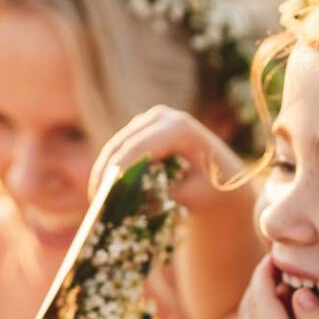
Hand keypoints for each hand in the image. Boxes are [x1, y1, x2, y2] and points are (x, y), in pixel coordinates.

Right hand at [94, 104, 247, 216]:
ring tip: (96, 200)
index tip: (103, 192)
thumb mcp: (197, 195)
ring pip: (117, 146)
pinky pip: (120, 149)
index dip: (118, 169)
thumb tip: (142, 200)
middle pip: (123, 144)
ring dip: (105, 172)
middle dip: (106, 173)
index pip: (139, 147)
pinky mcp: (141, 128)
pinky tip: (104, 191)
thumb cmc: (214, 187)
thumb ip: (169, 195)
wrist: (223, 175)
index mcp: (179, 128)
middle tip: (95, 201)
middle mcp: (163, 117)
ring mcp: (150, 119)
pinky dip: (111, 169)